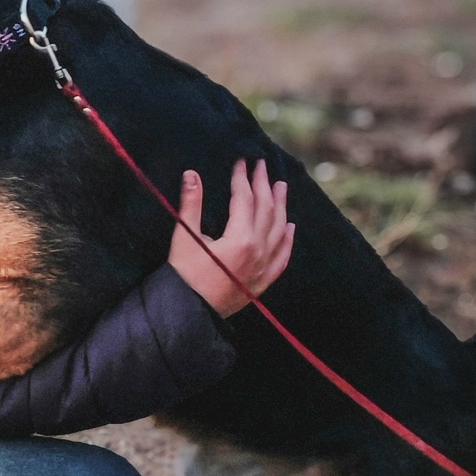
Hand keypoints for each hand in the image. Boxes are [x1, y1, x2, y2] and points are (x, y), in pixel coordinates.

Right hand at [167, 160, 293, 317]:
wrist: (190, 313)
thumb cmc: (184, 275)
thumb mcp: (185, 237)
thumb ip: (191, 204)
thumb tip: (192, 174)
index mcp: (240, 238)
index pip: (244, 199)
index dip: (242, 178)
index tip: (241, 161)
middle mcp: (258, 251)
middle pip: (266, 210)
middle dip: (264, 185)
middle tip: (262, 165)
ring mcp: (263, 267)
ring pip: (279, 230)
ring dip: (281, 205)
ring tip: (281, 186)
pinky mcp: (262, 281)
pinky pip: (282, 257)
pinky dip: (288, 239)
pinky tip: (291, 227)